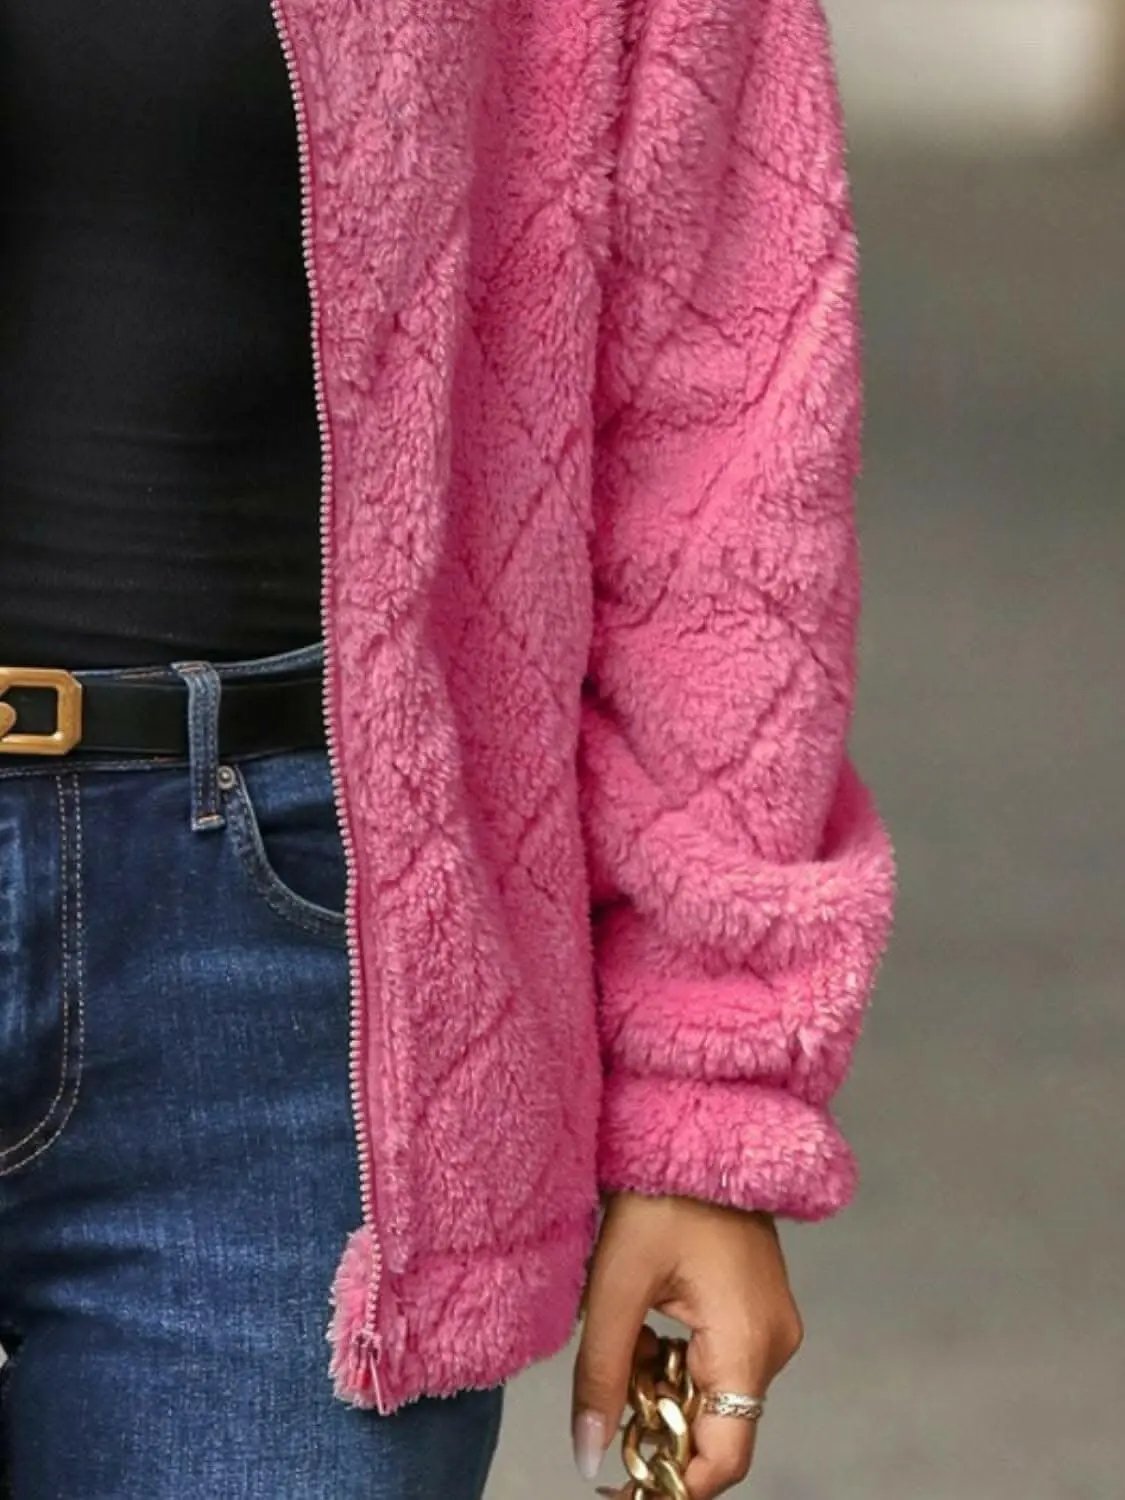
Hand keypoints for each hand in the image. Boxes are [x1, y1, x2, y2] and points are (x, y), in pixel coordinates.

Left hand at [570, 1190, 802, 1499]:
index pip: (726, 1455)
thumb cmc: (657, 1195)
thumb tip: (589, 1455)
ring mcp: (771, 1323)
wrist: (694, 1130)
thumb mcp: (615, 1286)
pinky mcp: (759, 1308)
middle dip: (659, 1426)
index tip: (625, 1480)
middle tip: (606, 1401)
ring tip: (619, 1345)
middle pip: (718, 1426)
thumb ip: (600, 1376)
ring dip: (662, 1389)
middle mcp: (774, 1341)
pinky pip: (720, 1362)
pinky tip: (643, 1329)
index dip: (674, 1481)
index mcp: (749, 1341)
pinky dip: (677, 1363)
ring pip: (714, 1394)